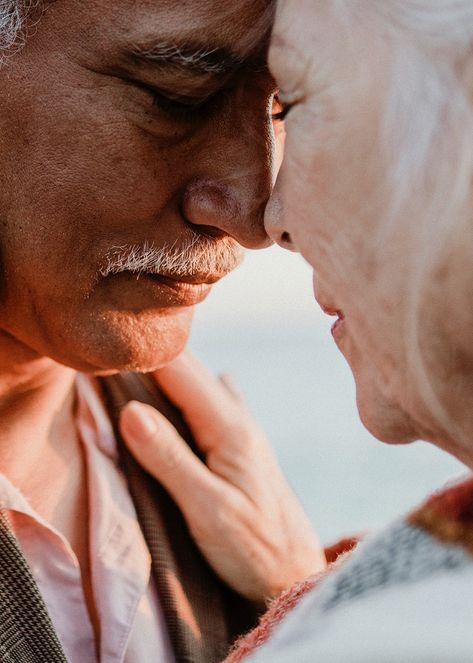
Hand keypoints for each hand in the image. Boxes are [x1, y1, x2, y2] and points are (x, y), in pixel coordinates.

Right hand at [119, 351, 325, 600]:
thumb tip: (129, 410)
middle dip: (150, 357)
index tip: (105, 348)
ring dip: (166, 373)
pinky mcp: (238, 445)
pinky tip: (191, 382)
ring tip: (133, 362)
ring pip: (198, 385)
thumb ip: (169, 458)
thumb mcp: (206, 508)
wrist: (293, 572)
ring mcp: (240, 429)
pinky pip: (210, 403)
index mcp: (229, 426)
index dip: (141, 356)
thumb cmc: (253, 548)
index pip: (179, 371)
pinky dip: (187, 391)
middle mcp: (237, 418)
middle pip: (189, 371)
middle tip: (109, 349)